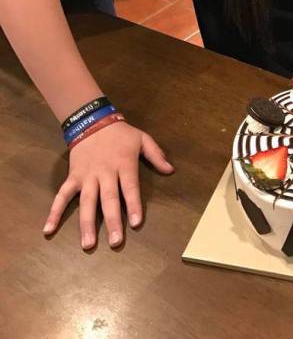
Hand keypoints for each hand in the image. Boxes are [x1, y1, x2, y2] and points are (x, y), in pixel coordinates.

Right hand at [43, 121, 173, 249]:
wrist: (92, 121)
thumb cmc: (120, 133)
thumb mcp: (142, 138)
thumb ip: (156, 154)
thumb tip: (171, 170)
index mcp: (124, 164)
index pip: (130, 187)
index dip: (134, 204)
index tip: (136, 223)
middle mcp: (105, 173)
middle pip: (109, 199)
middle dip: (112, 221)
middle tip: (115, 243)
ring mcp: (87, 176)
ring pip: (87, 202)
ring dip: (86, 223)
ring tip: (88, 244)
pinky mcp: (73, 177)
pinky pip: (62, 195)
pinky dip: (54, 212)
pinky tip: (49, 229)